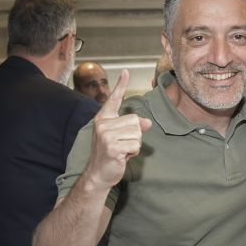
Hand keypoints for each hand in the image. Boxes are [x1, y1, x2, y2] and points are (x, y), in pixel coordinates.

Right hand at [84, 70, 151, 189]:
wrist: (99, 173)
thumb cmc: (111, 153)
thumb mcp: (122, 137)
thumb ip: (133, 126)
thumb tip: (147, 122)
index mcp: (103, 118)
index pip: (114, 99)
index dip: (121, 85)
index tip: (126, 71)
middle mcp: (103, 124)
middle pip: (135, 121)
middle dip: (135, 136)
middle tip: (122, 145)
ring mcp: (106, 135)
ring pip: (137, 134)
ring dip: (134, 145)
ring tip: (121, 150)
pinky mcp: (112, 147)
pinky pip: (136, 145)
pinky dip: (133, 153)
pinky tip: (122, 157)